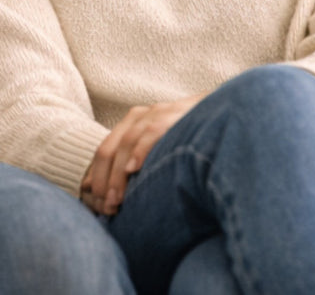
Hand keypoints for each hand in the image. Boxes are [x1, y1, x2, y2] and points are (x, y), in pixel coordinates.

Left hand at [81, 96, 201, 215]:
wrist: (221, 109)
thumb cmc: (190, 135)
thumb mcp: (161, 146)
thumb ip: (140, 162)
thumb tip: (114, 194)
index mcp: (132, 123)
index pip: (104, 150)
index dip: (96, 176)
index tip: (93, 201)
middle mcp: (140, 115)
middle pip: (110, 148)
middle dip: (104, 179)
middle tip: (104, 206)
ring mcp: (157, 113)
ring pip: (127, 142)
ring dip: (118, 173)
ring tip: (115, 198)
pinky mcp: (174, 114)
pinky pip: (152, 131)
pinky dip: (140, 150)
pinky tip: (133, 169)